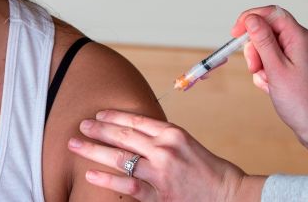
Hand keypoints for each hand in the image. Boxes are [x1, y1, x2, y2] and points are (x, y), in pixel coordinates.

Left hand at [68, 110, 263, 200]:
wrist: (231, 196)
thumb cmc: (211, 171)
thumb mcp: (188, 144)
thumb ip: (162, 139)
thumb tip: (135, 136)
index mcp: (173, 133)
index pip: (136, 120)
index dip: (114, 116)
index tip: (98, 114)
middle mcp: (164, 149)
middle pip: (123, 135)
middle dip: (98, 129)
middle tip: (81, 125)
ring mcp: (160, 173)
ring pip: (119, 158)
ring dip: (94, 150)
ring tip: (76, 145)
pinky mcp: (158, 195)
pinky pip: (126, 185)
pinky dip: (106, 179)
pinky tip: (90, 174)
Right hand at [232, 6, 307, 156]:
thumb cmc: (301, 102)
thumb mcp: (275, 69)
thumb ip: (262, 40)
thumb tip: (251, 18)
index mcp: (301, 37)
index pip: (272, 13)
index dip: (250, 19)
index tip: (235, 33)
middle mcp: (304, 41)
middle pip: (268, 30)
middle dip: (255, 48)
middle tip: (254, 68)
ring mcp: (302, 53)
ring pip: (269, 46)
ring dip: (260, 62)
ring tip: (266, 81)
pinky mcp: (299, 65)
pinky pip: (275, 59)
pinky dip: (268, 70)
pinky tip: (272, 86)